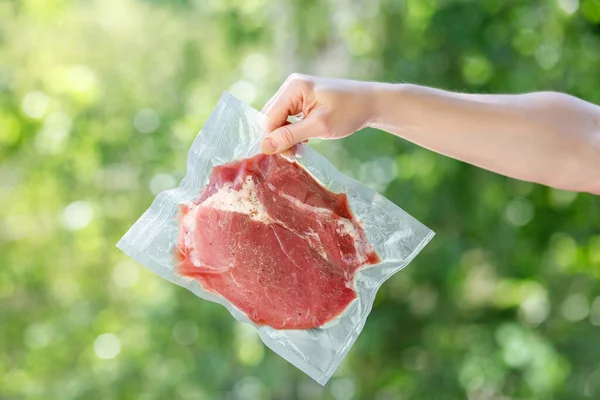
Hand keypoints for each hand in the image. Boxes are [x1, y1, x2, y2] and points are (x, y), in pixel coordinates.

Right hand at [260, 74, 376, 153]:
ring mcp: (296, 92)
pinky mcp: (302, 100)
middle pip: (271, 118)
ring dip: (286, 137)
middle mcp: (291, 86)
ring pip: (278, 120)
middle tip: (294, 154)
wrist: (371, 103)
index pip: (268, 118)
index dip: (273, 139)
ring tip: (300, 149)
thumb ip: (290, 136)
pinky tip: (303, 142)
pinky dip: (292, 132)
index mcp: (293, 87)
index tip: (288, 155)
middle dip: (279, 138)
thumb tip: (264, 146)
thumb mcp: (319, 126)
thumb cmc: (349, 111)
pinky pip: (287, 118)